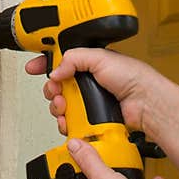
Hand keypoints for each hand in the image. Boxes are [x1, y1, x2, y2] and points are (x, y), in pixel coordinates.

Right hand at [25, 48, 164, 139]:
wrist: (145, 103)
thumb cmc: (134, 77)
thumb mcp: (101, 57)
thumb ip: (74, 58)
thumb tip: (56, 71)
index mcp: (90, 63)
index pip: (61, 61)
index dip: (45, 63)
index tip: (33, 67)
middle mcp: (89, 82)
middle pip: (57, 86)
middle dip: (51, 89)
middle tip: (56, 91)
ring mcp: (89, 101)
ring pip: (61, 105)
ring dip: (57, 107)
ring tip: (64, 106)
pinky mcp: (91, 118)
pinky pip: (70, 121)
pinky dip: (65, 122)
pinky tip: (69, 120)